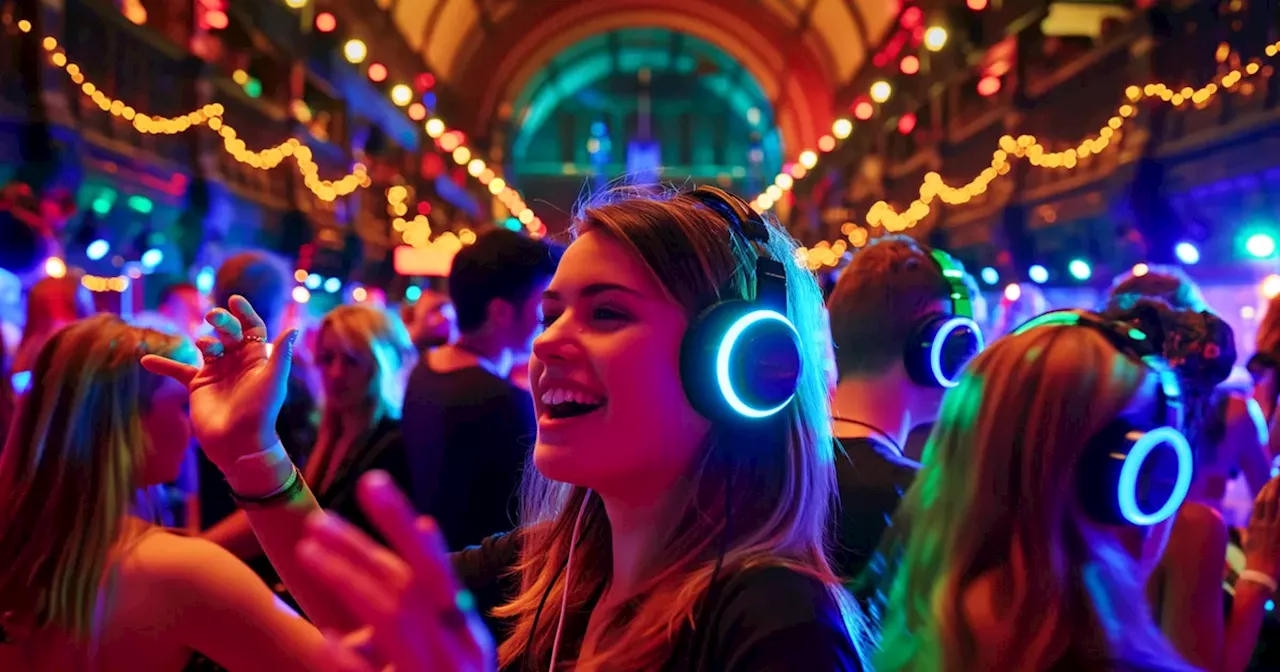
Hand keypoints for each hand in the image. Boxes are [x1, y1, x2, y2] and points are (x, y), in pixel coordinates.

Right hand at [141, 295, 296, 468]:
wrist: (239, 443)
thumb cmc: (260, 411)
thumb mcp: (273, 380)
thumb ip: (281, 354)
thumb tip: (295, 328)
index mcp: (257, 359)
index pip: (252, 329)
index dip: (245, 314)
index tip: (235, 300)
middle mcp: (237, 362)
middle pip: (229, 333)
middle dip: (223, 322)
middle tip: (214, 317)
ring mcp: (217, 372)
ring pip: (207, 346)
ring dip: (204, 340)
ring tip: (204, 344)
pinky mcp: (198, 385)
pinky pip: (179, 370)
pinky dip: (164, 365)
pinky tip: (146, 360)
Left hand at [297, 472, 494, 671]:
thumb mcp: (450, 649)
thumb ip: (430, 602)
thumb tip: (424, 527)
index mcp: (469, 634)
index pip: (432, 567)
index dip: (400, 524)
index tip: (371, 483)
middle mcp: (460, 651)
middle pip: (408, 584)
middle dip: (362, 548)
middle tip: (320, 518)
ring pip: (391, 618)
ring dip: (348, 580)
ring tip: (308, 552)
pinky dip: (349, 659)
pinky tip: (326, 639)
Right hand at [1245, 475, 1279, 578]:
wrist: (1260, 576)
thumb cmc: (1256, 563)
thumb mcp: (1249, 545)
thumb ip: (1249, 534)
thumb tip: (1246, 529)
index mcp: (1254, 526)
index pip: (1259, 502)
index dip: (1266, 490)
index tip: (1271, 483)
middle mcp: (1262, 525)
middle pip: (1267, 499)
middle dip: (1274, 485)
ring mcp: (1272, 529)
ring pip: (1276, 504)